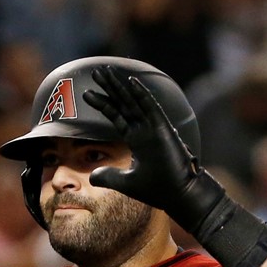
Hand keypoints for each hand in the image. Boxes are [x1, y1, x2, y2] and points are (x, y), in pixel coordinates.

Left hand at [82, 65, 222, 235]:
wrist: (179, 195)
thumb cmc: (157, 189)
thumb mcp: (126, 183)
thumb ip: (109, 177)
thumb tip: (92, 176)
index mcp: (137, 138)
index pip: (117, 115)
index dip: (103, 104)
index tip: (87, 93)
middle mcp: (145, 129)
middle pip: (124, 102)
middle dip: (109, 87)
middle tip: (96, 71)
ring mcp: (154, 128)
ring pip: (134, 101)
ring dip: (120, 86)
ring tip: (105, 72)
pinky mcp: (164, 130)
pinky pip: (151, 109)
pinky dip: (142, 95)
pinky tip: (131, 82)